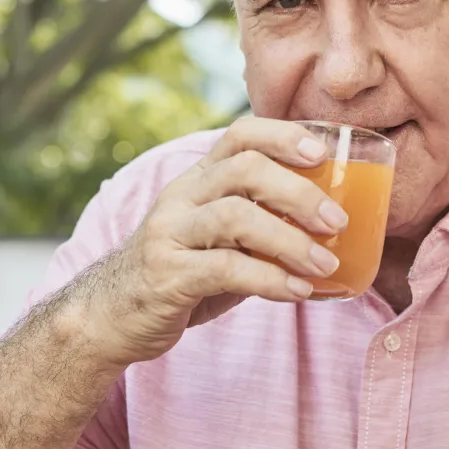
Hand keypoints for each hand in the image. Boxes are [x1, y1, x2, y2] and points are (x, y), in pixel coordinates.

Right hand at [82, 117, 348, 368]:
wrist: (111, 314)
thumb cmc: (181, 270)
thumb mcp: (220, 239)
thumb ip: (262, 226)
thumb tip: (333, 231)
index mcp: (199, 180)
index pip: (240, 135)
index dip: (283, 135)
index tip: (322, 151)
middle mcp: (182, 197)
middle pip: (244, 169)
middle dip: (298, 191)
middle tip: (337, 221)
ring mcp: (170, 234)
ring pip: (235, 217)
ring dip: (290, 240)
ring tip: (325, 264)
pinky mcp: (167, 275)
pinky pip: (224, 269)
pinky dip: (270, 279)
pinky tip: (299, 292)